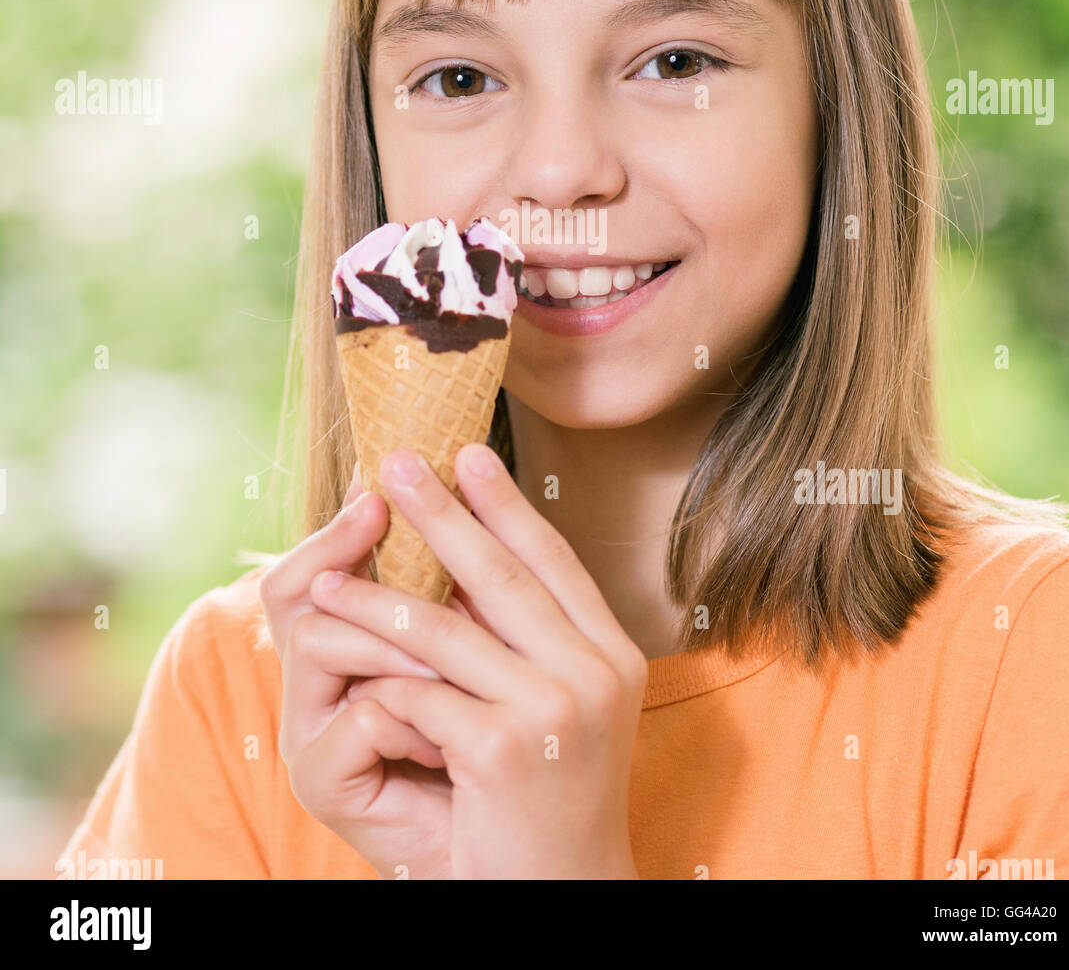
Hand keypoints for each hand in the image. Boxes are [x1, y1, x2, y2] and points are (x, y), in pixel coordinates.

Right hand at [259, 464, 474, 879]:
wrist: (505, 857)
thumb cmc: (496, 747)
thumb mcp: (482, 657)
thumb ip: (462, 594)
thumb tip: (475, 487)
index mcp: (347, 648)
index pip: (310, 568)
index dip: (337, 526)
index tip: (379, 482)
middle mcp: (313, 685)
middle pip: (292, 590)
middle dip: (346, 547)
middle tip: (379, 509)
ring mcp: (310, 733)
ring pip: (321, 641)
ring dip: (401, 643)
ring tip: (462, 667)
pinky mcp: (322, 782)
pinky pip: (361, 716)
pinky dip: (415, 718)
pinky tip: (450, 741)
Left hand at [311, 443, 647, 879]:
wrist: (562, 896)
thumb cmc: (546, 803)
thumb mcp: (553, 710)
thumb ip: (525, 643)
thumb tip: (460, 565)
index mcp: (613, 655)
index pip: (555, 561)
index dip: (508, 506)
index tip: (469, 456)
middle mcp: (596, 673)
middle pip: (504, 574)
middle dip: (443, 515)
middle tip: (399, 464)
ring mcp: (555, 709)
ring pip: (446, 630)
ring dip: (376, 599)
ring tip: (329, 575)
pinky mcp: (504, 749)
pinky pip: (419, 694)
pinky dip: (376, 679)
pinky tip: (340, 662)